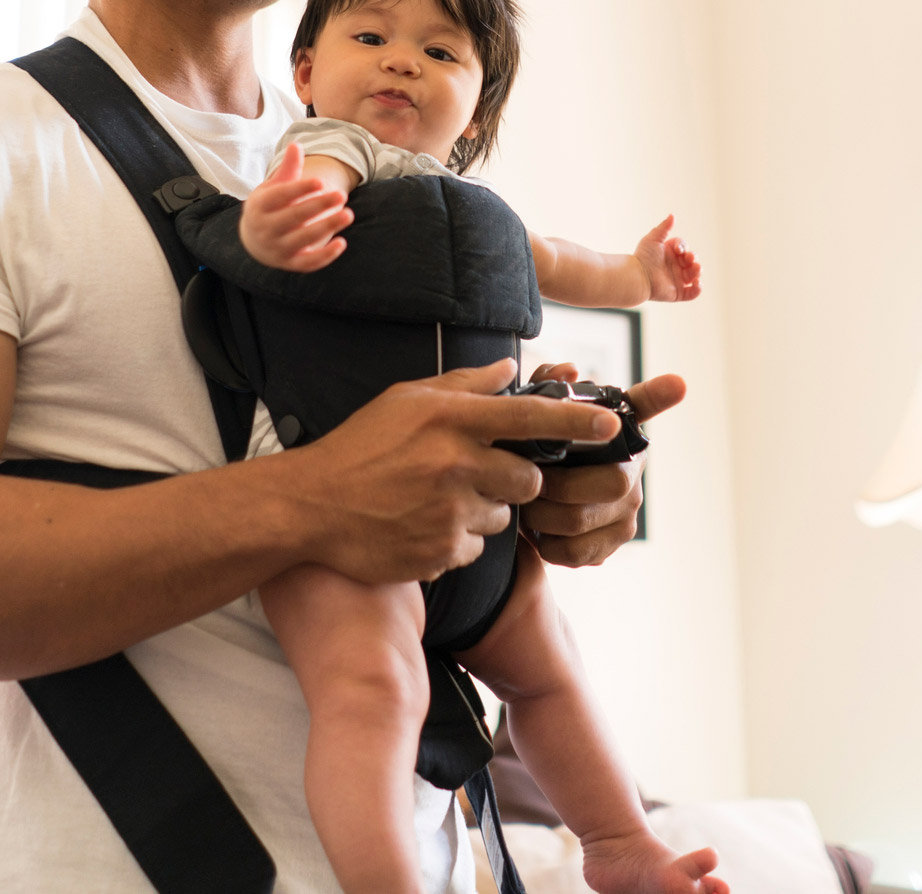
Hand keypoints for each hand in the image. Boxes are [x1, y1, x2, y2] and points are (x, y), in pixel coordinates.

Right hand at [238, 141, 352, 270]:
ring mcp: (277, 249)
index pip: (280, 197)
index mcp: (259, 206)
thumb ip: (288, 169)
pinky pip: (308, 263)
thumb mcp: (273, 187)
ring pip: (303, 239)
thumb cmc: (269, 207)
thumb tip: (297, 145)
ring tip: (348, 214)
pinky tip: (342, 242)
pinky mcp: (290, 264)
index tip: (321, 181)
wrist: (255, 241)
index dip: (300, 189)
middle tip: (341, 194)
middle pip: (293, 217)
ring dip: (327, 227)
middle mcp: (265, 229)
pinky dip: (325, 256)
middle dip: (318, 206)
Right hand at [278, 358, 620, 584]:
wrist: (311, 507)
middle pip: (528, 477)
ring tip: (437, 499)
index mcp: (450, 419)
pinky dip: (459, 539)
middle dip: (516, 478)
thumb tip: (511, 369)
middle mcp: (456, 463)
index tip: (610, 425)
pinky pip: (476, 548)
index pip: (532, 417)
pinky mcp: (442, 552)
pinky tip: (423, 524)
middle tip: (476, 473)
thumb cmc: (359, 447)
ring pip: (503, 515)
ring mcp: (450, 512)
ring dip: (483, 509)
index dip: (577, 420)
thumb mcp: (406, 400)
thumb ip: (464, 385)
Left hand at [519, 361, 684, 566]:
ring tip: (521, 502)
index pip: (644, 407)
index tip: (679, 382)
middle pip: (609, 482)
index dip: (660, 395)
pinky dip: (546, 543)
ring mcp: (625, 514)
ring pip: (579, 521)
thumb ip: (546, 386)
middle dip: (554, 484)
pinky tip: (535, 528)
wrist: (530, 507)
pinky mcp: (609, 547)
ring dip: (540, 515)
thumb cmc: (539, 452)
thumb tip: (567, 370)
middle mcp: (631, 473)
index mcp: (617, 433)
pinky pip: (574, 552)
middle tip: (523, 480)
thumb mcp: (536, 417)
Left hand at [636, 213, 700, 301]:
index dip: (684, 247)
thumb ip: (663, 227)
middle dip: (694, 258)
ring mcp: (677, 280)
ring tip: (696, 268)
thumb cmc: (643, 257)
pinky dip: (698, 289)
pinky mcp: (677, 293)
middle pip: (692, 261)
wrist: (638, 276)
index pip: (684, 248)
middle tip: (690, 258)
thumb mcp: (653, 239)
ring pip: (694, 275)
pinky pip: (692, 293)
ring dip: (698, 271)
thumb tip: (672, 215)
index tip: (677, 249)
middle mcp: (675, 266)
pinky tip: (697, 283)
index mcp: (670, 254)